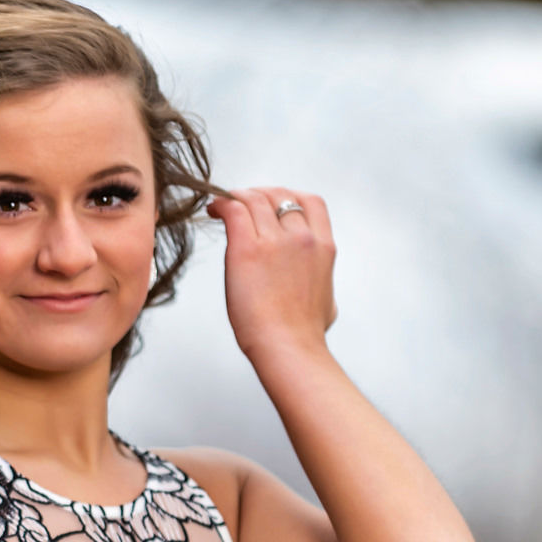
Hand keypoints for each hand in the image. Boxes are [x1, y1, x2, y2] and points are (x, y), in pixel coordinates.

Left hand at [205, 186, 336, 360]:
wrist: (289, 347)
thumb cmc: (305, 333)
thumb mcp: (327, 299)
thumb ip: (321, 281)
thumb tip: (318, 284)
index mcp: (323, 247)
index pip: (310, 201)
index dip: (288, 196)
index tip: (271, 204)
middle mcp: (302, 238)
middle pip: (278, 195)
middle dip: (258, 194)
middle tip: (242, 204)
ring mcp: (275, 241)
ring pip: (254, 198)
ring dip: (236, 196)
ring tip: (222, 206)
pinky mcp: (247, 249)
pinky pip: (233, 210)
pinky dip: (221, 204)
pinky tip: (213, 211)